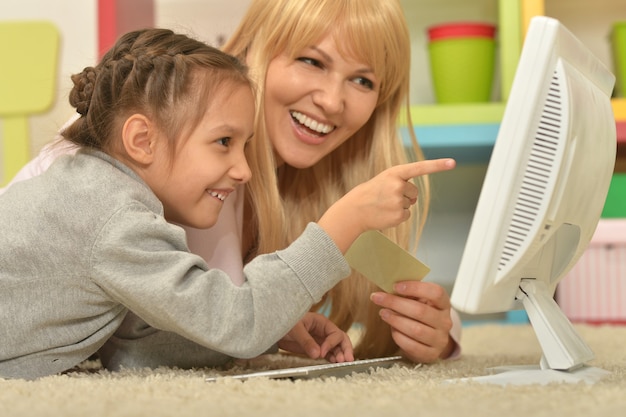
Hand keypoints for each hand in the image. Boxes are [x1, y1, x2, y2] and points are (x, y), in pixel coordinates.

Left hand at [277, 312, 353, 362]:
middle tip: (348, 360)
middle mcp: (323, 331)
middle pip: (340, 339)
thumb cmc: (285, 322)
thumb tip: (317, 354)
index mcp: (321, 322)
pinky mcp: (316, 348)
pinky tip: (334, 363)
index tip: (322, 353)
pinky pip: (328, 353)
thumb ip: (306, 341)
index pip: (334, 333)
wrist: (274, 328)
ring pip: (336, 347)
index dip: (331, 344)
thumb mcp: (295, 330)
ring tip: (341, 363)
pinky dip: (332, 358)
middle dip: (345, 349)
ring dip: (340, 355)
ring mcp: (321, 340)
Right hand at [319, 158, 455, 252]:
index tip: (452, 163)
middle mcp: (398, 185)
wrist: (354, 210)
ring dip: (399, 206)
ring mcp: (398, 201)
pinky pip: (407, 215)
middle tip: (386, 197)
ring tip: (383, 205)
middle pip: (414, 192)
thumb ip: (401, 183)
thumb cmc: (370, 194)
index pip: (419, 168)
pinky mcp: (399, 215)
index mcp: (395, 173)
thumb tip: (413, 199)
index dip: (437, 165)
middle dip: (405, 195)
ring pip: (410, 204)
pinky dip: (398, 216)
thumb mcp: (384, 180)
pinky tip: (385, 213)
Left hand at [369, 281, 455, 362]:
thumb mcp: (420, 301)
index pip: (435, 293)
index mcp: (444, 304)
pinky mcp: (430, 354)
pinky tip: (392, 329)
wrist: (431, 341)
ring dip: (395, 319)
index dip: (415, 288)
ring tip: (383, 313)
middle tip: (378, 298)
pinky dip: (398, 336)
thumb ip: (409, 293)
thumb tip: (388, 283)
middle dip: (395, 303)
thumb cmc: (422, 315)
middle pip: (420, 311)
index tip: (395, 286)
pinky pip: (411, 345)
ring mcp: (439, 339)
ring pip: (416, 329)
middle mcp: (445, 322)